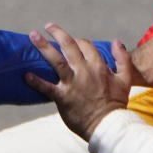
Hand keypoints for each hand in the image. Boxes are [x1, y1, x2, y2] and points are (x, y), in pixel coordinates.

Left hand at [24, 23, 131, 140]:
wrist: (108, 126)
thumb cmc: (116, 104)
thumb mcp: (126, 79)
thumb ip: (122, 59)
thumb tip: (117, 41)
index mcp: (98, 66)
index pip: (85, 45)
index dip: (78, 40)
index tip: (72, 41)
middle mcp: (84, 71)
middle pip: (68, 46)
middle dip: (57, 33)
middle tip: (47, 26)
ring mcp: (72, 84)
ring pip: (55, 60)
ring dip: (43, 46)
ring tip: (32, 36)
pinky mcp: (63, 98)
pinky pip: (47, 87)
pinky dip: (36, 81)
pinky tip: (26, 75)